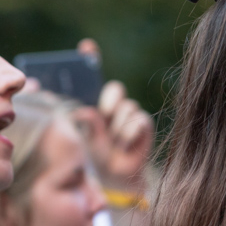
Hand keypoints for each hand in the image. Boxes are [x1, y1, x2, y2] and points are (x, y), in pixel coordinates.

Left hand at [74, 40, 153, 191]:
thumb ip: (85, 125)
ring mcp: (128, 116)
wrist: (112, 180)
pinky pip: (137, 121)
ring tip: (112, 143)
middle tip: (105, 113)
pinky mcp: (142, 126)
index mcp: (91, 107)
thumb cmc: (93, 159)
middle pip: (114, 88)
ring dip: (117, 128)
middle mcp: (111, 108)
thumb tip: (85, 111)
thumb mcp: (84, 141)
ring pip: (126, 107)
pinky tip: (124, 147)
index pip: (91, 78)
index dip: (90, 59)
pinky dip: (128, 135)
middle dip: (110, 99)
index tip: (86, 46)